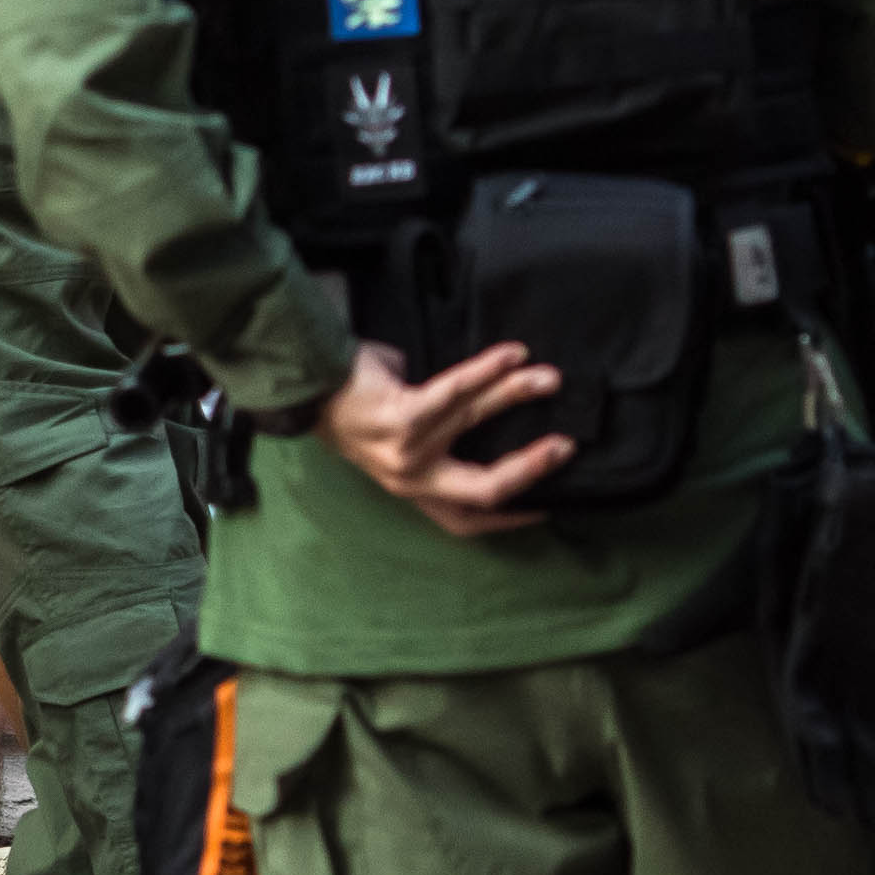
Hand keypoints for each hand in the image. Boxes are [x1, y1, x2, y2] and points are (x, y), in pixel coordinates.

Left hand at [321, 338, 572, 538]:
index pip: (466, 520)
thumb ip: (439, 440)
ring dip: (516, 394)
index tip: (549, 507)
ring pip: (476, 421)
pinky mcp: (401, 417)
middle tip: (566, 447)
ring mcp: (406, 450)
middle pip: (483, 489)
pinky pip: (454, 391)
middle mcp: (411, 478)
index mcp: (413, 488)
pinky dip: (486, 369)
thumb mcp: (397, 441)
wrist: (308, 387)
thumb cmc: (358, 407)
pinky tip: (512, 354)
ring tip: (549, 378)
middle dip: (530, 470)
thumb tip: (490, 408)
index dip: (509, 519)